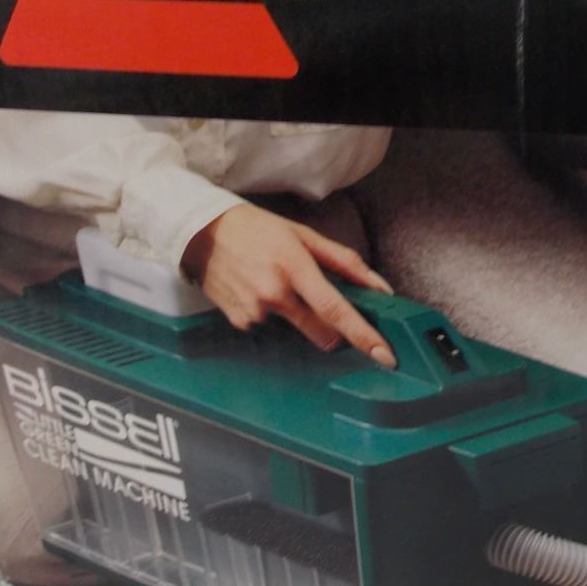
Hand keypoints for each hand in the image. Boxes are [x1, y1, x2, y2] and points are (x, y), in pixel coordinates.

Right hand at [181, 203, 396, 364]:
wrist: (201, 232)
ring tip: (275, 281)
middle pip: (322, 332)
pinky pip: (271, 326)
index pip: (336, 309)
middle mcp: (274, 294)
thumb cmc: (257, 229)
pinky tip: (258, 289)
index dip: (363, 335)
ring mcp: (255, 312)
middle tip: (319, 302)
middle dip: (333, 329)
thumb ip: (344, 262)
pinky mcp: (240, 322)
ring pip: (296, 328)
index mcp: (295, 267)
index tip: (385, 356)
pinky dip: (272, 313)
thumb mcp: (304, 235)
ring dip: (296, 313)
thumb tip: (379, 287)